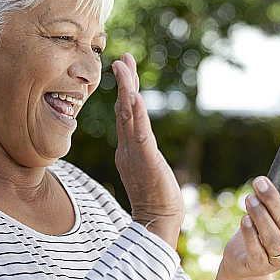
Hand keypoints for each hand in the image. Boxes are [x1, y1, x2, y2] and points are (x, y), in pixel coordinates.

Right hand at [112, 53, 183, 246]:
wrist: (157, 222)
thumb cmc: (156, 199)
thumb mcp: (147, 169)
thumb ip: (142, 153)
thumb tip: (141, 143)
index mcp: (128, 148)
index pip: (125, 113)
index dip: (125, 89)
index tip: (124, 67)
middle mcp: (127, 147)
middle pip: (124, 108)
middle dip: (124, 81)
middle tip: (122, 57)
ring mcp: (134, 153)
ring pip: (128, 116)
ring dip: (126, 89)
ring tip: (124, 66)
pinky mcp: (145, 160)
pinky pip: (140, 133)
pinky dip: (137, 114)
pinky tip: (134, 96)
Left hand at [219, 160, 279, 279]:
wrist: (244, 259)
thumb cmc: (265, 228)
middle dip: (273, 200)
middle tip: (259, 181)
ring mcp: (279, 261)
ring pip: (274, 238)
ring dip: (261, 217)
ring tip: (249, 198)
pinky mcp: (259, 268)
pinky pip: (256, 251)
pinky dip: (250, 235)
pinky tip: (244, 219)